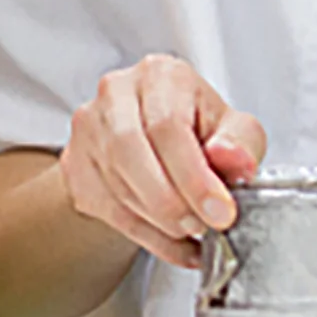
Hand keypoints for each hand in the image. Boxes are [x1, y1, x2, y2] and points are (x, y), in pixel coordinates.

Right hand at [60, 54, 266, 268]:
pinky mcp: (75, 165)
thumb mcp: (233, 127)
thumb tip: (232, 159)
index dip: (195, 176)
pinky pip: (107, 210)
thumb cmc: (198, 126)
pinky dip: (145, 235)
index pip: (169, 125)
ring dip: (160, 222)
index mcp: (161, 74)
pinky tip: (172, 242)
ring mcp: (89, 129)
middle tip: (202, 225)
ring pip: (117, 185)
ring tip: (192, 231)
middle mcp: (117, 93)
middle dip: (172, 201)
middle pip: (132, 151)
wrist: (159, 142)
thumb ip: (241, 141)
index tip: (220, 211)